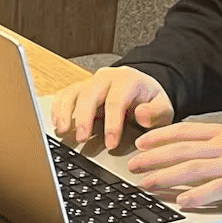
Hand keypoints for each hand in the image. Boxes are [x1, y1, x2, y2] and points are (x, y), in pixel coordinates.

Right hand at [49, 66, 173, 151]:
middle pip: (90, 94)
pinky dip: (58, 109)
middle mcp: (106, 78)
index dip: (112, 124)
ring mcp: (90, 82)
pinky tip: (57, 124)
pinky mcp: (80, 89)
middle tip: (82, 139)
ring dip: (66, 112)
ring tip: (62, 131)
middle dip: (84, 118)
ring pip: (73, 93)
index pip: (116, 101)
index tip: (111, 144)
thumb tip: (141, 115)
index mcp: (127, 81)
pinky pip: (65, 95)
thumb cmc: (150, 99)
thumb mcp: (164, 106)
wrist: (141, 86)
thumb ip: (156, 112)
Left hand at [128, 121, 221, 210]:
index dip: (159, 137)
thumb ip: (210, 144)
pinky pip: (216, 189)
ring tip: (148, 183)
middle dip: (154, 158)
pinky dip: (198, 195)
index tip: (140, 143)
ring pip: (194, 168)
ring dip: (167, 176)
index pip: (184, 131)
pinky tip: (182, 201)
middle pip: (183, 150)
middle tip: (134, 166)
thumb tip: (180, 150)